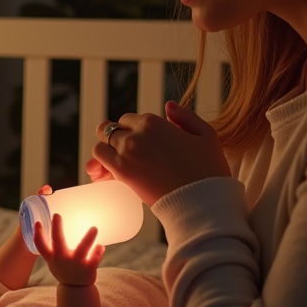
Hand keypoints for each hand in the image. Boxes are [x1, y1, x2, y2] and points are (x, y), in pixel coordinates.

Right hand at [31, 212, 103, 286]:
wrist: (75, 289)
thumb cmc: (63, 269)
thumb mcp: (53, 261)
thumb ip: (51, 247)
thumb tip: (49, 226)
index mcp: (52, 257)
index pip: (41, 245)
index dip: (38, 234)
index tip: (37, 222)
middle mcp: (62, 259)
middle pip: (58, 242)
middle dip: (57, 228)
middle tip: (57, 215)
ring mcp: (75, 264)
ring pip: (82, 249)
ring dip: (88, 238)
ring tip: (94, 228)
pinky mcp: (88, 269)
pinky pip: (95, 258)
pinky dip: (98, 251)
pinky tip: (100, 246)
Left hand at [88, 100, 229, 203]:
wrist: (202, 200)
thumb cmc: (208, 169)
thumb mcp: (206, 134)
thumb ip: (186, 117)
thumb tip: (168, 105)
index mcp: (154, 122)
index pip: (128, 120)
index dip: (132, 131)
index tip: (139, 145)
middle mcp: (136, 134)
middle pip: (112, 130)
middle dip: (117, 141)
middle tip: (128, 157)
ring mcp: (127, 152)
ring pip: (101, 145)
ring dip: (106, 152)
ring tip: (118, 164)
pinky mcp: (122, 172)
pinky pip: (98, 162)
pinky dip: (99, 167)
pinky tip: (107, 175)